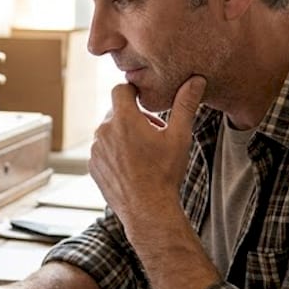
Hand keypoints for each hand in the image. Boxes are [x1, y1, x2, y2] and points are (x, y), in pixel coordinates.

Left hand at [89, 76, 205, 229]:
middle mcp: (104, 131)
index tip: (146, 103)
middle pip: (116, 111)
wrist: (147, 209)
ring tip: (143, 152)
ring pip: (108, 131)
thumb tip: (196, 79)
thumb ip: (185, 104)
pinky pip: (102, 150)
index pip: (121, 89)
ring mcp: (95, 149)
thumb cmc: (165, 172)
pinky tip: (131, 166)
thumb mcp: (179, 136)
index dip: (134, 93)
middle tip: (153, 133)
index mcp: (123, 118)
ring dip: (123, 135)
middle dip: (133, 116)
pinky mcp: (92, 165)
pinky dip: (114, 152)